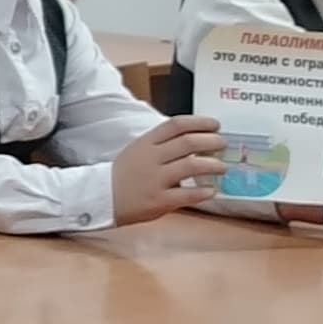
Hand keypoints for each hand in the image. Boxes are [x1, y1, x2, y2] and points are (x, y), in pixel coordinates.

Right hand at [108, 115, 228, 224]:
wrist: (100, 198)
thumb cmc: (125, 174)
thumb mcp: (138, 151)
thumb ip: (162, 144)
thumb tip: (195, 138)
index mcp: (146, 143)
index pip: (176, 124)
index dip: (200, 122)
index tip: (215, 125)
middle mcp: (151, 158)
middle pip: (188, 142)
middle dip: (211, 141)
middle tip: (222, 145)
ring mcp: (154, 180)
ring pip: (191, 166)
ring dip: (213, 165)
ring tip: (222, 167)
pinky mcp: (158, 201)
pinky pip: (187, 195)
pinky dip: (203, 192)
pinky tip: (211, 191)